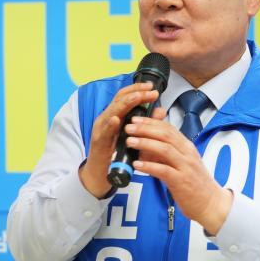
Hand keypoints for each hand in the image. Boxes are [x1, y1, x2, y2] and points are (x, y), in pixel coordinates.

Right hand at [79, 82, 158, 198]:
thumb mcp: (134, 136)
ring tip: (137, 98)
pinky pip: (104, 131)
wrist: (101, 173)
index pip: (125, 96)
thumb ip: (147, 123)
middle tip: (151, 91)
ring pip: (111, 111)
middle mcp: (106, 118)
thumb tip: (161, 111)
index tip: (152, 87)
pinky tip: (116, 120)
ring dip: (125, 104)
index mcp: (115, 115)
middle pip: (119, 100)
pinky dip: (110, 124)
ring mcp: (101, 129)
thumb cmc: (117, 154)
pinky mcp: (98, 141)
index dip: (138, 89)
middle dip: (136, 93)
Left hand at [125, 115, 232, 234]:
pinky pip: (164, 171)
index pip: (168, 128)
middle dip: (145, 129)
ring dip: (145, 143)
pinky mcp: (181, 182)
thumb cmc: (193, 183)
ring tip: (129, 141)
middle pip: (165, 135)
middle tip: (128, 127)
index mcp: (186, 146)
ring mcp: (185, 167)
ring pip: (165, 149)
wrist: (211, 204)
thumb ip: (166, 151)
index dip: (150, 122)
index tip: (135, 119)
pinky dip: (149, 166)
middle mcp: (187, 153)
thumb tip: (147, 141)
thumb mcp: (182, 162)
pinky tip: (137, 165)